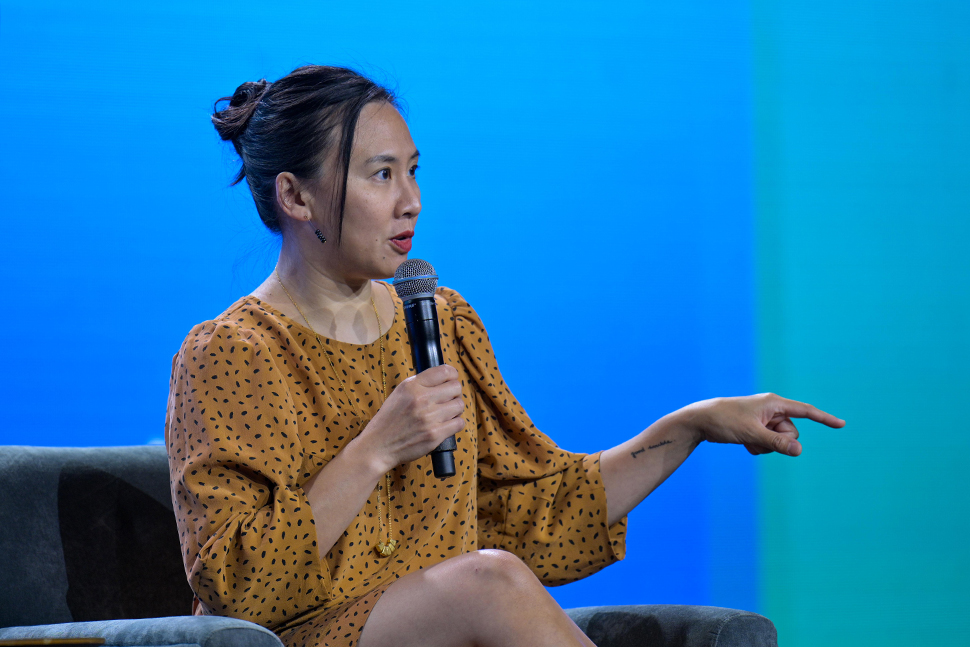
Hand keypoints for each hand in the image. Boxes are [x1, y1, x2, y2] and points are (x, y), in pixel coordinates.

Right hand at [357, 364, 464, 470]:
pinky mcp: (435, 434)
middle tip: (447, 400)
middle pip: (456, 387)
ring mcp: (429, 417)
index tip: (451, 380)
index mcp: (412, 386)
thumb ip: (419, 384)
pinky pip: (459, 423)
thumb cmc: (390, 420)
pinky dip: (455, 424)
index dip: (452, 375)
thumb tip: (442, 378)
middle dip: (454, 393)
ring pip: (459, 405)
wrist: (379, 445)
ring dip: (455, 409)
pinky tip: (446, 425)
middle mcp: (421, 399)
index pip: (444, 371)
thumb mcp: (399, 393)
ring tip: (445, 414)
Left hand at [684, 393, 844, 456]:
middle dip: (779, 442)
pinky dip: (759, 447)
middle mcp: (771, 410)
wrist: (701, 421)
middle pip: (791, 433)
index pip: (806, 411)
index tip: (842, 424)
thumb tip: (799, 451)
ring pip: (780, 441)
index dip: (824, 419)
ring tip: (747, 440)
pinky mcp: (756, 429)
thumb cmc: (725, 421)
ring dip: (766, 446)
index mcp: (774, 403)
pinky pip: (768, 444)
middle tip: (757, 438)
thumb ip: (776, 443)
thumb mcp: (752, 434)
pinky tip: (743, 443)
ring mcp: (764, 420)